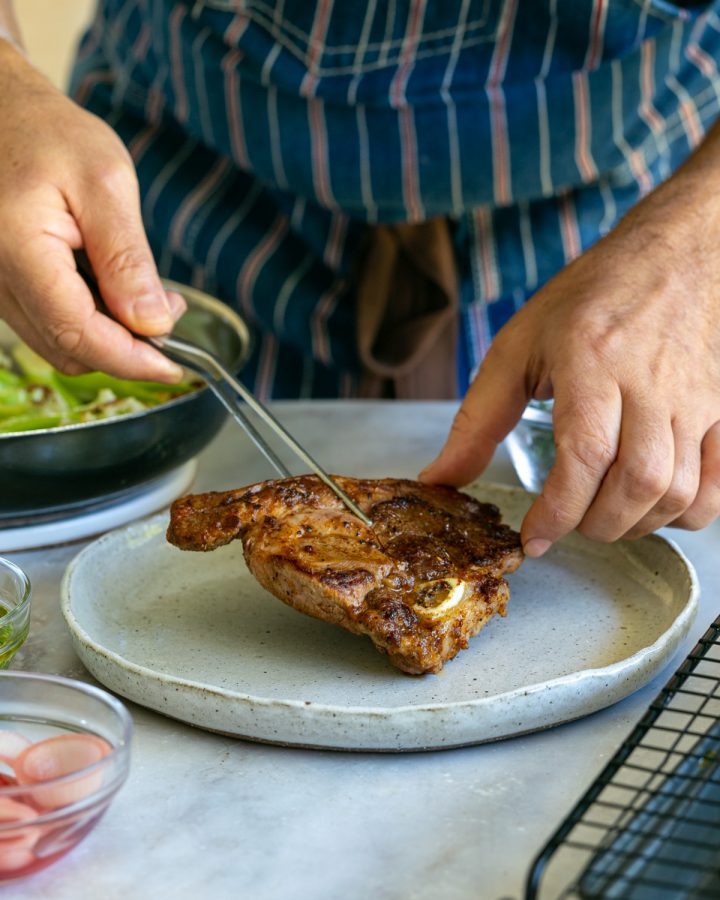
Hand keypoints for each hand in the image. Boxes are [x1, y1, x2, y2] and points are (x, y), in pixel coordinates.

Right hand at [0, 39, 184, 379]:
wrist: (0, 112)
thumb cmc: (48, 133)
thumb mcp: (105, 183)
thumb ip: (128, 259)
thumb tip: (153, 323)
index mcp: (19, 252)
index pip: (79, 334)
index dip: (131, 360)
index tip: (175, 366)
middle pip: (69, 348)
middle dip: (126, 348)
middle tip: (169, 311)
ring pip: (58, 345)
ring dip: (108, 337)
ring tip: (144, 294)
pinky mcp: (2, 288)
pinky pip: (47, 325)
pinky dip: (87, 321)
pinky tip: (111, 288)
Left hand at [421, 166, 719, 554]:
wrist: (674, 257)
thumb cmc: (591, 300)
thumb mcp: (518, 348)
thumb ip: (477, 419)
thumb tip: (440, 478)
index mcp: (592, 364)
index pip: (585, 455)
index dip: (558, 511)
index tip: (532, 538)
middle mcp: (649, 385)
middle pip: (635, 483)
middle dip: (593, 523)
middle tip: (565, 521)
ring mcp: (693, 401)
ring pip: (676, 491)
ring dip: (634, 524)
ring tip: (600, 515)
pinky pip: (717, 484)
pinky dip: (687, 513)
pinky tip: (652, 508)